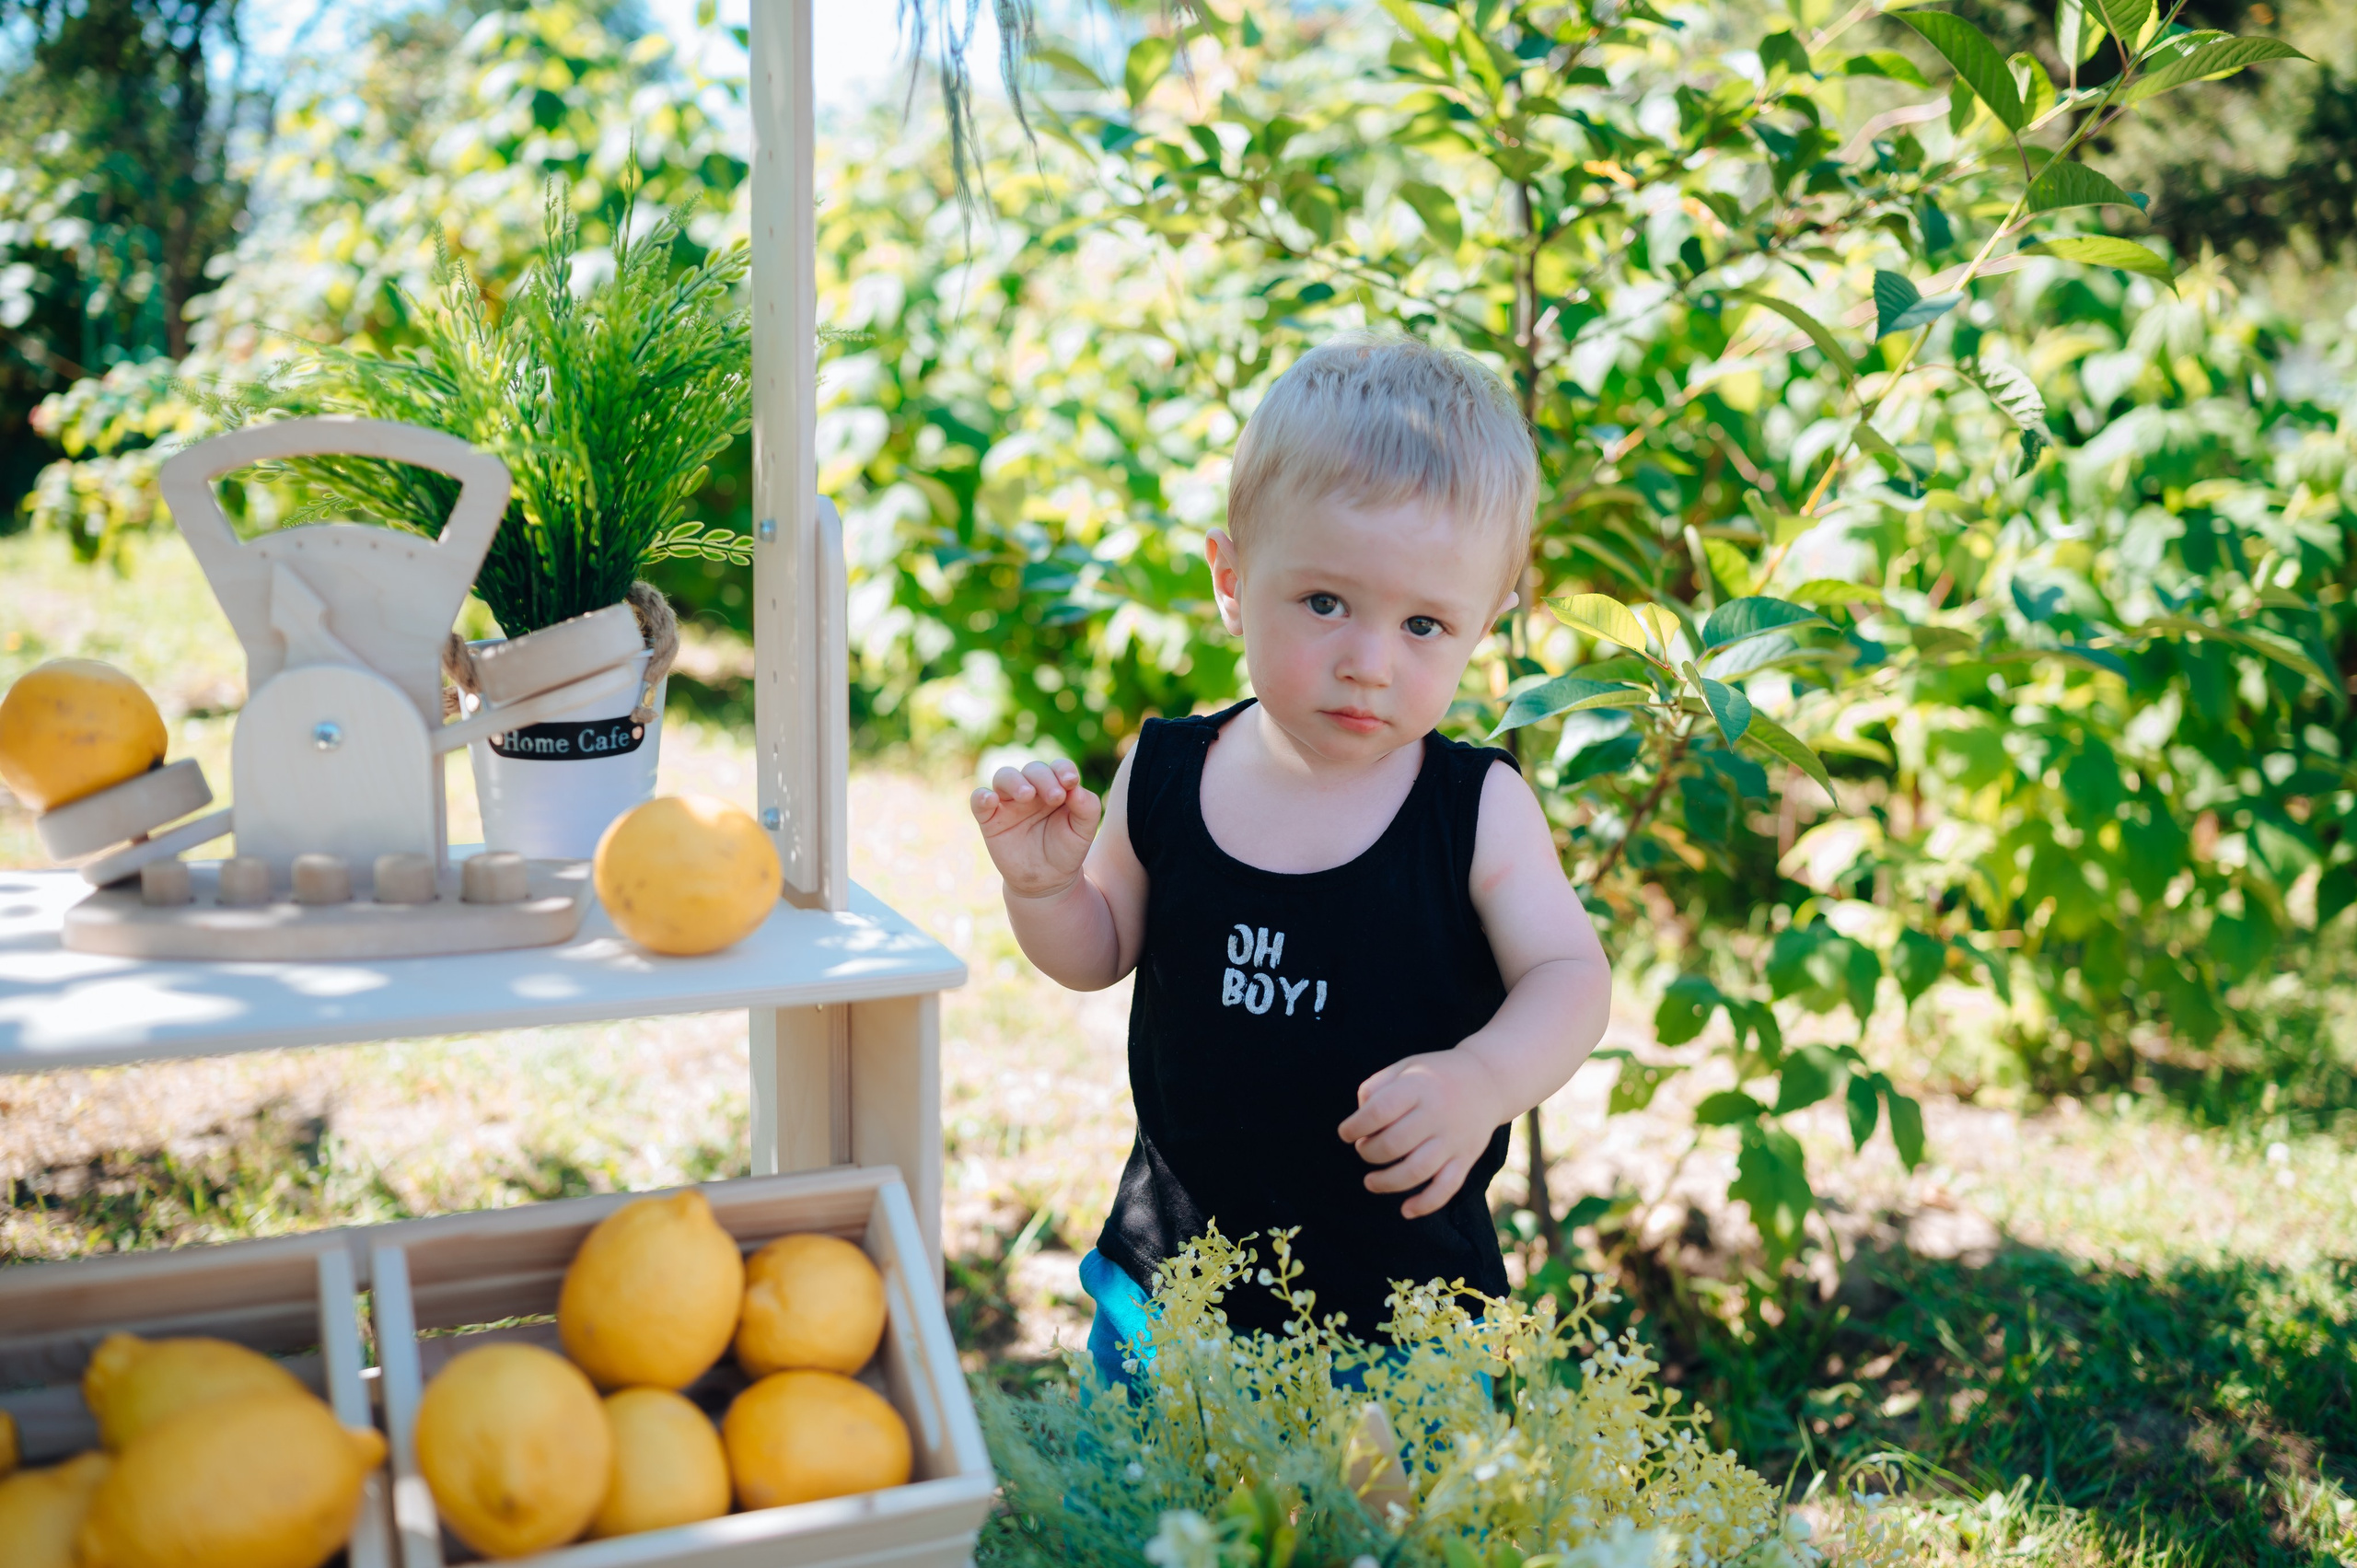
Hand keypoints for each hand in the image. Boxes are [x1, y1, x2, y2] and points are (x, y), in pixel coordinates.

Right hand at [971, 759, 1101, 899]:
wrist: (1046, 882)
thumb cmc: (1066, 850)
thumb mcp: (1083, 832)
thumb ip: (1087, 807)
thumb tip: (1075, 787)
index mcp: (1056, 787)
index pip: (1058, 767)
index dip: (1063, 769)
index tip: (1071, 782)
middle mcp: (1032, 790)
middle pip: (1033, 769)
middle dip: (1044, 779)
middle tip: (1055, 797)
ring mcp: (1009, 803)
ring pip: (1004, 776)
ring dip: (1015, 781)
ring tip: (1027, 795)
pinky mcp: (989, 819)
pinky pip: (978, 800)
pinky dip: (981, 796)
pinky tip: (990, 799)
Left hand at [1338, 1050, 1505, 1218]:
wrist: (1487, 1081)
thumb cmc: (1434, 1076)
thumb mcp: (1405, 1068)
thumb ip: (1376, 1087)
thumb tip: (1358, 1119)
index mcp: (1419, 1086)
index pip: (1380, 1111)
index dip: (1355, 1126)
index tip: (1346, 1133)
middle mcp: (1438, 1113)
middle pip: (1395, 1144)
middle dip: (1368, 1152)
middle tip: (1363, 1149)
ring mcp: (1454, 1138)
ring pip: (1417, 1171)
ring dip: (1387, 1182)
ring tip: (1370, 1181)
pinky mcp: (1466, 1158)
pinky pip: (1446, 1188)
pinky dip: (1425, 1204)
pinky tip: (1405, 1210)